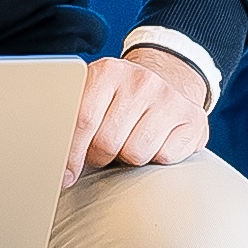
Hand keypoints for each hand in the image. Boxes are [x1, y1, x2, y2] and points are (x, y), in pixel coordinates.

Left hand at [67, 49, 208, 185]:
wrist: (170, 80)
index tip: (65, 175)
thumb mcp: (95, 95)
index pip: (82, 120)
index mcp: (107, 72)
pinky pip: (164, 157)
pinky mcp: (193, 120)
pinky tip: (155, 142)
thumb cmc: (121, 98)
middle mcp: (141, 81)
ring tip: (128, 143)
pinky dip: (156, 159)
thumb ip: (72, 118)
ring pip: (136, 154)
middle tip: (102, 153)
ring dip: (128, 158)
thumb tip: (53, 159)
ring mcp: (170, 99)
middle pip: (108, 142)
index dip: (71, 154)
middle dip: (99, 157)